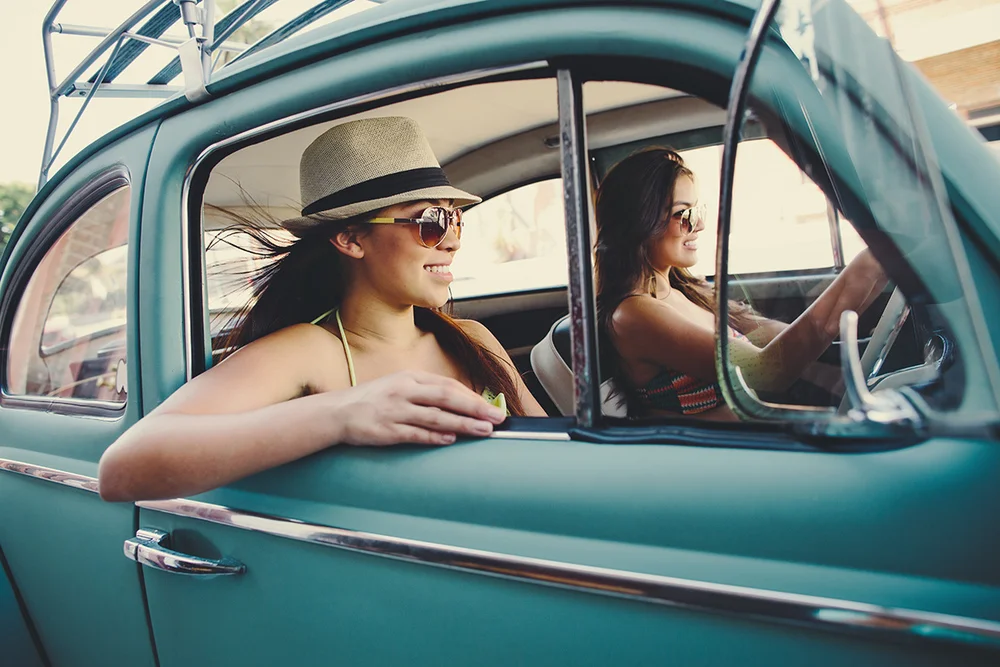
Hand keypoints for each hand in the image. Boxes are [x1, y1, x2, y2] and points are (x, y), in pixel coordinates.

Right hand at [329, 371, 507, 446]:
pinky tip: (451, 439)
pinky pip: (416, 433)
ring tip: (483, 430)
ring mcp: (395, 410)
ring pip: (436, 416)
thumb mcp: (399, 386)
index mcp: (410, 378)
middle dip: (475, 408)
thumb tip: (460, 403)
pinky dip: (435, 436)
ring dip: (463, 424)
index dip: (472, 396)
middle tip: (497, 417)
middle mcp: (404, 391)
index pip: (448, 385)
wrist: (337, 412)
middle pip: (447, 397)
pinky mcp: (387, 430)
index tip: (492, 406)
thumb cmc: (373, 400)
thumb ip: (426, 393)